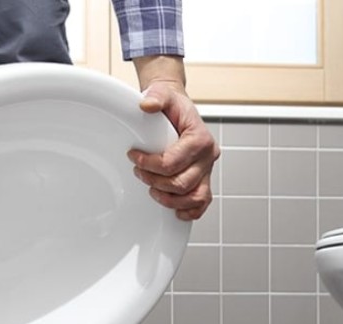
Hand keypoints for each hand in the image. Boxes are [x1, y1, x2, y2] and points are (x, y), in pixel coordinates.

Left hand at [129, 80, 219, 220]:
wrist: (179, 110)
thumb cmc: (173, 105)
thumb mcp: (163, 93)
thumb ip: (156, 96)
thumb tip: (146, 105)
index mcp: (200, 138)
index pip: (173, 162)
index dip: (149, 164)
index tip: (134, 157)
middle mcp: (208, 156)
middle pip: (182, 183)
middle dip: (155, 181)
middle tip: (139, 172)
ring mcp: (207, 170)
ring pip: (195, 198)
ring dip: (170, 200)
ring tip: (153, 190)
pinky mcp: (204, 179)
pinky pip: (203, 202)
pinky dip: (190, 210)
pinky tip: (175, 210)